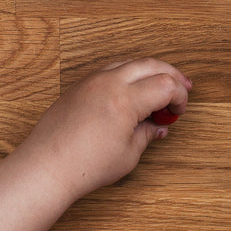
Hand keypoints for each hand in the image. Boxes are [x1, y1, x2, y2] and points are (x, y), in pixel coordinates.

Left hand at [13, 58, 189, 203]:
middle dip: (171, 75)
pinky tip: (133, 89)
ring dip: (148, 71)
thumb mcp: (127, 155)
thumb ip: (146, 134)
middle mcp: (108, 83)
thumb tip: (157, 126)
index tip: (180, 110)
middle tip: (183, 87)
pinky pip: (110, 70)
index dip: (179, 96)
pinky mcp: (79, 86)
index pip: (165, 85)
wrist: (46, 167)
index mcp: (125, 99)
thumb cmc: (84, 166)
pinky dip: (127, 74)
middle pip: (150, 65)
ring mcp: (91, 81)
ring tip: (160, 86)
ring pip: (129, 62)